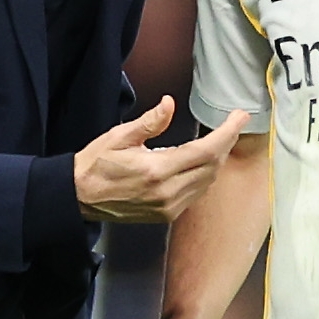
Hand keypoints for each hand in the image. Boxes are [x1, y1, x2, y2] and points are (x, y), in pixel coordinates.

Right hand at [75, 97, 248, 223]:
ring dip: (217, 160)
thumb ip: (150, 122)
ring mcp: (168, 207)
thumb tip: (169, 104)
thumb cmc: (95, 164)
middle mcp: (167, 192)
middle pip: (212, 166)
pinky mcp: (165, 215)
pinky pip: (196, 194)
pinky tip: (203, 162)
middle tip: (233, 123)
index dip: (227, 133)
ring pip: (207, 181)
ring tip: (221, 139)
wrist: (79, 197)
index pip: (205, 151)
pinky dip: (205, 175)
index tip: (239, 117)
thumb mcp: (119, 136)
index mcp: (157, 170)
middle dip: (227, 143)